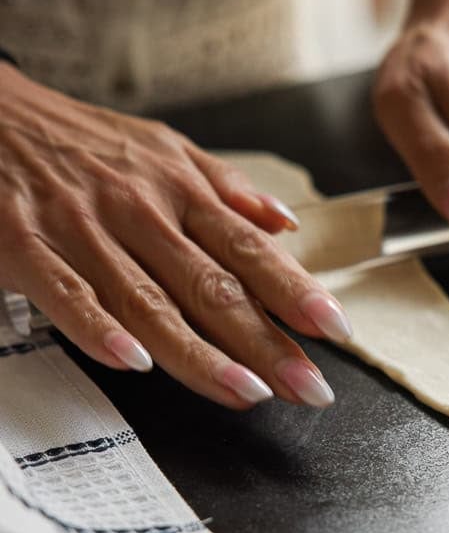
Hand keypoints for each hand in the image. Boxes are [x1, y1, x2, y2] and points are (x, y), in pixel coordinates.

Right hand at [0, 64, 351, 407]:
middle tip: (307, 386)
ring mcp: (84, 230)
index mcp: (179, 189)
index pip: (249, 249)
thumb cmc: (85, 139)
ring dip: (201, 352)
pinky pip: (69, 293)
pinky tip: (136, 364)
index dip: (295, 291)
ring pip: (150, 301)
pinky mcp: (28, 246)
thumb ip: (227, 188)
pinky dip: (100, 330)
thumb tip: (284, 223)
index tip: (334, 330)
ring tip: (246, 393)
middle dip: (266, 341)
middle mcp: (141, 211)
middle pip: (212, 286)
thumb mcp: (165, 147)